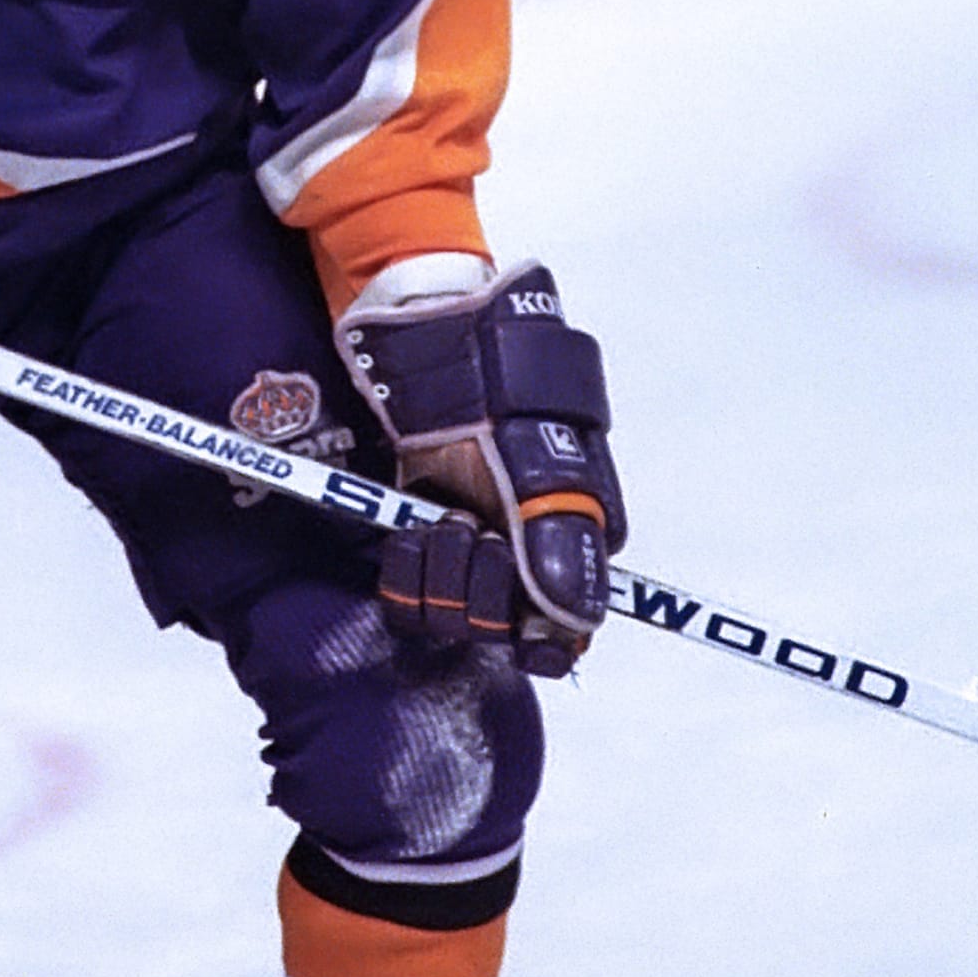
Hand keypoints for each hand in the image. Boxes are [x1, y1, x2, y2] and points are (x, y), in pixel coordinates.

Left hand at [337, 263, 624, 676]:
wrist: (433, 338)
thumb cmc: (501, 383)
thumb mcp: (541, 459)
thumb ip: (558, 541)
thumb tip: (569, 623)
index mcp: (574, 537)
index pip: (566, 634)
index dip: (540, 639)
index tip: (520, 621)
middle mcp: (523, 553)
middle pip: (501, 631)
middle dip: (481, 587)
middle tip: (475, 528)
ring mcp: (470, 545)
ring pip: (451, 619)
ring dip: (440, 575)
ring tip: (444, 517)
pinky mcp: (420, 537)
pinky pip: (406, 598)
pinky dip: (403, 572)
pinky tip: (411, 531)